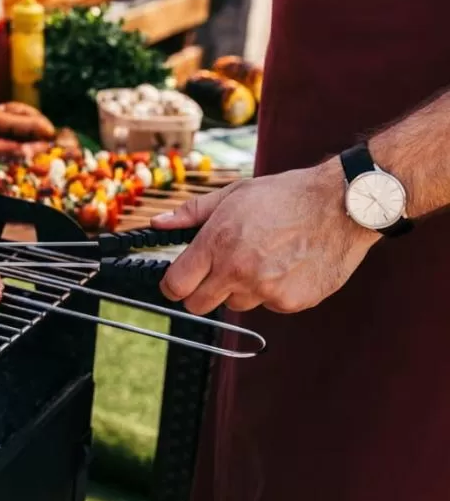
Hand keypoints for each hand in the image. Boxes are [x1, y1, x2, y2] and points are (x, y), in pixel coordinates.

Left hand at [151, 158, 381, 314]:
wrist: (342, 205)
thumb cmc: (286, 196)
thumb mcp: (234, 194)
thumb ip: (191, 213)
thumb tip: (158, 223)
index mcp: (216, 243)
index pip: (175, 285)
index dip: (173, 285)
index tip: (180, 281)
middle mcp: (237, 270)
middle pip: (198, 305)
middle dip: (201, 293)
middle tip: (219, 272)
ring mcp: (265, 290)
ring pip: (236, 305)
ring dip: (241, 289)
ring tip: (264, 258)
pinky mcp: (291, 302)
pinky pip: (268, 306)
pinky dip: (273, 292)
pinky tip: (287, 266)